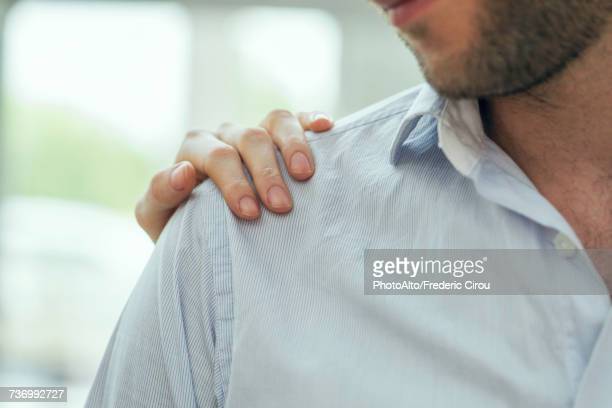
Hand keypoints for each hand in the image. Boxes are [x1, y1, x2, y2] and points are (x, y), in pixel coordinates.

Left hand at [135, 110, 333, 241]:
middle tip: (281, 207)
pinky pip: (297, 119)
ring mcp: (255, 133)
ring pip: (276, 121)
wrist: (204, 230)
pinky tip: (326, 127)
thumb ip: (161, 194)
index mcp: (195, 150)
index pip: (216, 155)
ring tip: (304, 175)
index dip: (234, 181)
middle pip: (249, 138)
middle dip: (266, 172)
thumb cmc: (181, 226)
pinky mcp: (280, 137)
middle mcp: (226, 135)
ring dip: (293, 146)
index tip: (250, 213)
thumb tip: (184, 172)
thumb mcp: (158, 217)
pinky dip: (311, 120)